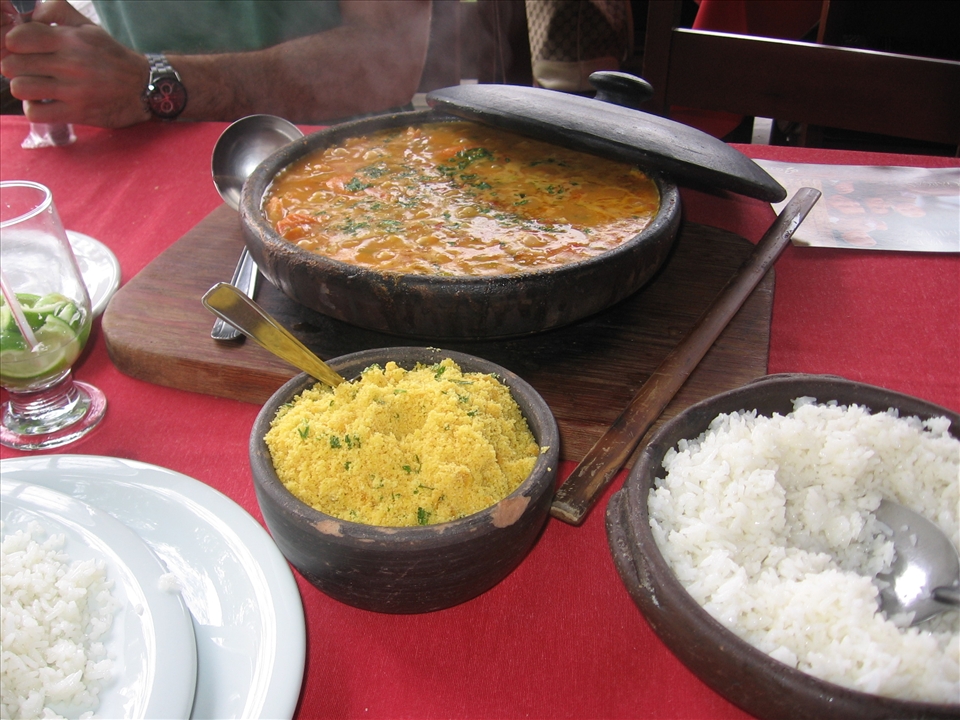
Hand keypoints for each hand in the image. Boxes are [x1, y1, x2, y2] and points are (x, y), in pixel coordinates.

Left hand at [1, 0, 150, 126]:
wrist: (143, 88)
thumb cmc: (112, 56)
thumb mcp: (88, 27)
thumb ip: (57, 11)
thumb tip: (30, 16)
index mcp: (70, 40)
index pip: (18, 38)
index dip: (13, 43)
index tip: (22, 49)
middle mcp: (70, 64)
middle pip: (13, 64)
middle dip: (14, 66)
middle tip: (26, 69)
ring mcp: (73, 91)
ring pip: (20, 88)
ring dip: (22, 87)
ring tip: (34, 86)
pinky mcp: (77, 113)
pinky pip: (36, 113)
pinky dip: (33, 108)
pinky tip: (43, 103)